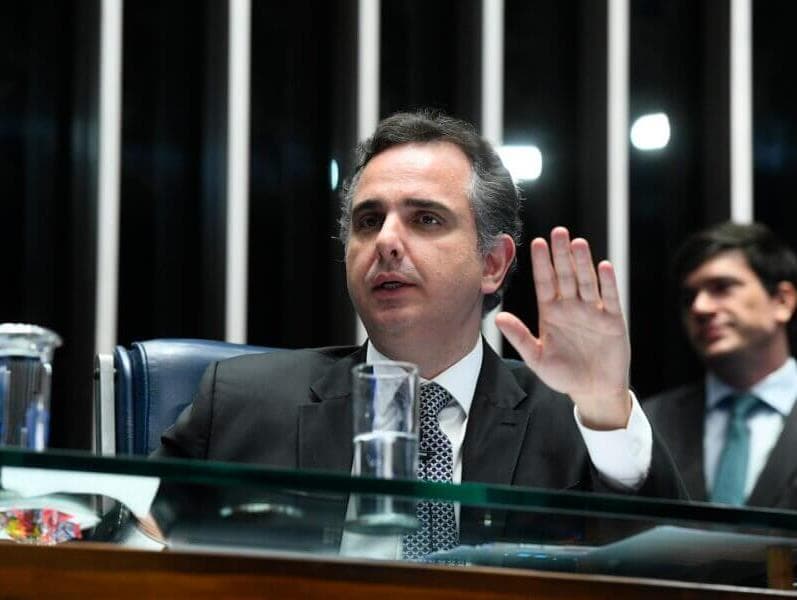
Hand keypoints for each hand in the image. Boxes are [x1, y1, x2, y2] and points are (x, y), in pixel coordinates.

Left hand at [495, 227, 630, 429]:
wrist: (592, 391)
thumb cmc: (563, 375)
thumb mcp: (536, 357)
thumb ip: (519, 337)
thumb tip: (499, 317)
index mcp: (551, 313)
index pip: (545, 282)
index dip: (541, 263)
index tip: (536, 243)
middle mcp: (571, 307)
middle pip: (565, 275)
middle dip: (561, 254)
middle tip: (557, 232)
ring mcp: (592, 312)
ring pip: (586, 281)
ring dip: (583, 263)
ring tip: (577, 243)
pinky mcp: (612, 321)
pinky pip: (609, 298)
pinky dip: (607, 283)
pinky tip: (603, 266)